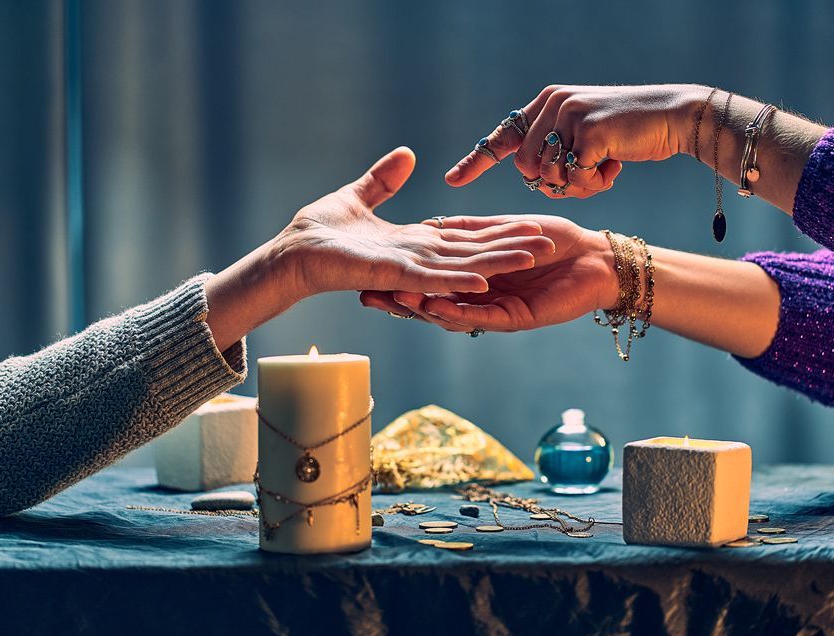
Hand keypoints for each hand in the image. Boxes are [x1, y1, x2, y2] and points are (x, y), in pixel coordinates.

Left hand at [280, 147, 553, 298]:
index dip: (494, 232)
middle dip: (507, 249)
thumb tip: (406, 154)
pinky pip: (428, 282)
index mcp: (411, 244)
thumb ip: (383, 180)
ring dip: (493, 265)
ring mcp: (406, 271)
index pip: (462, 237)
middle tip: (545, 244)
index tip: (526, 225)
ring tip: (528, 258)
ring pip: (459, 269)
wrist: (288, 255)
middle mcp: (415, 260)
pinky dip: (454, 283)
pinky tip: (481, 281)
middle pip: (471, 254)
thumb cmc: (317, 231)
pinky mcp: (392, 278)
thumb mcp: (356, 197)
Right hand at [360, 215, 617, 332]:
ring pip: (450, 313)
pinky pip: (480, 317)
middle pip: (429, 300)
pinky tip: (434, 307)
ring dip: (420, 308)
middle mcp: (479, 296)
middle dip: (397, 299)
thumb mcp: (499, 226)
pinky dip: (457, 311)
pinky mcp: (513, 318)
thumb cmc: (554, 238)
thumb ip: (467, 227)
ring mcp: (494, 310)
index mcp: (474, 276)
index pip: (427, 277)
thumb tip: (432, 221)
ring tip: (392, 302)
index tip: (364, 271)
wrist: (595, 256)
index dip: (398, 276)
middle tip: (363, 296)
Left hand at [445, 84, 700, 198]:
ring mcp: (569, 114)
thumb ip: (558, 149)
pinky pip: (574, 177)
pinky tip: (614, 168)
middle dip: (554, 184)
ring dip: (576, 186)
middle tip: (587, 177)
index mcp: (547, 104)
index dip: (478, 160)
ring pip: (548, 175)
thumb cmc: (630, 135)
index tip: (451, 180)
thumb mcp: (586, 138)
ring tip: (603, 169)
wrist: (673, 117)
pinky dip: (593, 184)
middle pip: (527, 167)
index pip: (504, 135)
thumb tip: (536, 178)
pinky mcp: (587, 130)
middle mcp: (553, 104)